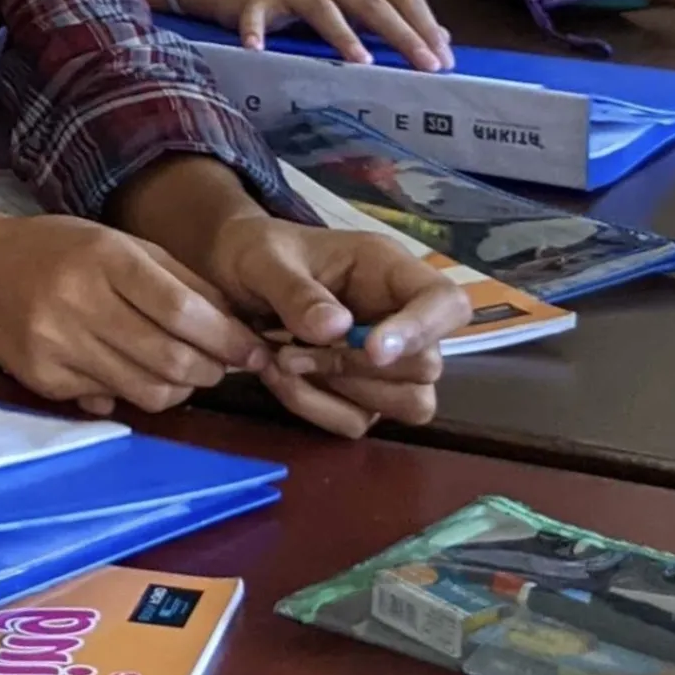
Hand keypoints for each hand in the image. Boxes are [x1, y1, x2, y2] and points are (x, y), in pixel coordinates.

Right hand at [0, 212, 270, 417]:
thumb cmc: (60, 251)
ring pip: (148, 392)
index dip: (229, 338)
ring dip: (180, 389)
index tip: (253, 351)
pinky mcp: (43, 381)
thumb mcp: (119, 244)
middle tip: (221, 366)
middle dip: (211, 370)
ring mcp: (56, 345)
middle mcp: (77, 301)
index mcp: (103, 258)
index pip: (183, 311)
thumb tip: (238, 330)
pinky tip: (128, 370)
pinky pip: (112, 401)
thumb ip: (180, 281)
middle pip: (172, 359)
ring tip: (182, 371)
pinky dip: (134, 392)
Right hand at [181, 0, 452, 69]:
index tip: (444, 60)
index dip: (425, 27)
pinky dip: (256, 31)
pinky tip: (257, 49)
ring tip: (361, 62)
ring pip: (323, 8)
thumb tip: (442, 39)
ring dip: (342, 35)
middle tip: (425, 66)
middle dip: (402, 35)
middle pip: (371, 4)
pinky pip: (256, 16)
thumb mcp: (349, 0)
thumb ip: (391, 17)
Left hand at [197, 214, 467, 438]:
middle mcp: (397, 317)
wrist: (227, 276)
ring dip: (343, 392)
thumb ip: (295, 291)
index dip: (423, 330)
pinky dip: (318, 408)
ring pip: (408, 404)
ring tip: (282, 362)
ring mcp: (385, 362)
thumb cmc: (254, 252)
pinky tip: (279, 379)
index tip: (372, 349)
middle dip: (359, 368)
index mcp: (388, 270)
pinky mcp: (361, 393)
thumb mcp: (263, 260)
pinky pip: (360, 421)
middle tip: (291, 352)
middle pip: (427, 366)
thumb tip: (338, 329)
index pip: (446, 303)